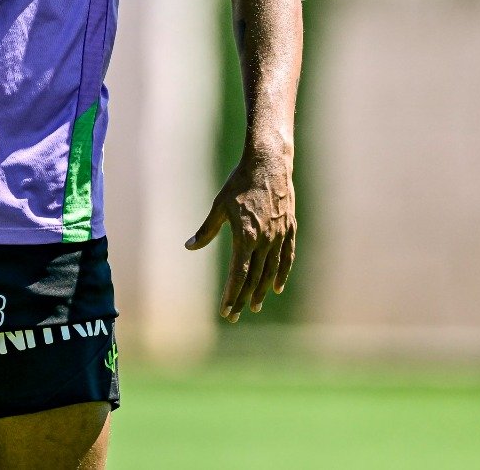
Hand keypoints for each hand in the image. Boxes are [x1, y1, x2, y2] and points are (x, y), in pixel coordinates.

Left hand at [185, 153, 295, 321]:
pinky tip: (276, 286)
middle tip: (235, 315)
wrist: (269, 164)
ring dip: (262, 290)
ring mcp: (280, 235)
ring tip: (254, 306)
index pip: (239, 274)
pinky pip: (287, 257)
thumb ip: (206, 230)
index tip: (226, 310)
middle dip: (244, 298)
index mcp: (246, 235)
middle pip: (255, 277)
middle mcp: (265, 239)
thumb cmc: (239, 184)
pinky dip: (282, 273)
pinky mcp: (290, 229)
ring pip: (272, 271)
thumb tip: (190, 246)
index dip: (232, 294)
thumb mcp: (219, 207)